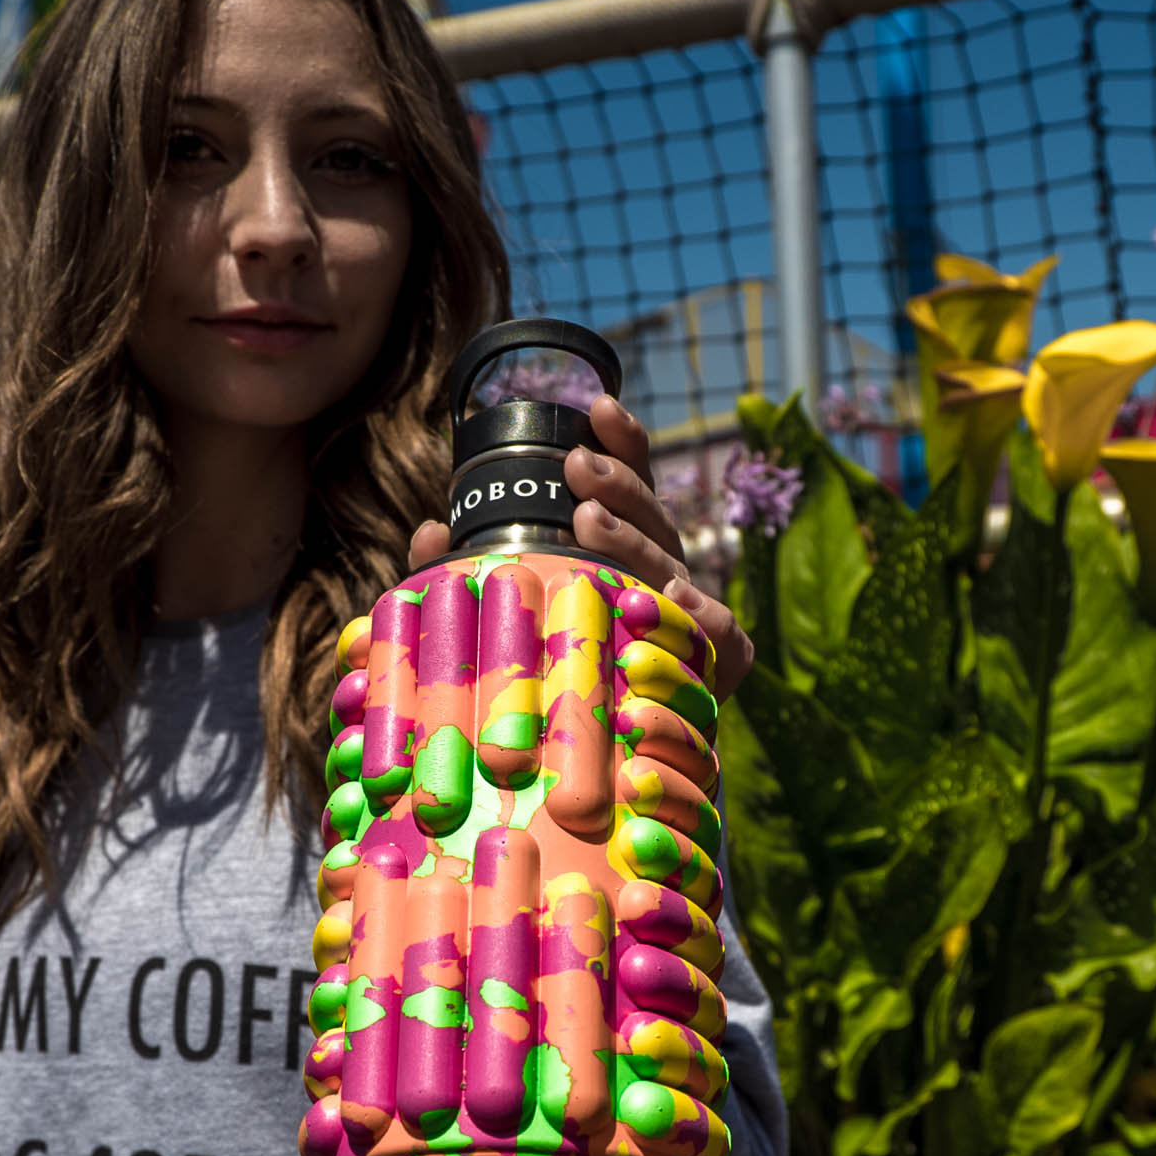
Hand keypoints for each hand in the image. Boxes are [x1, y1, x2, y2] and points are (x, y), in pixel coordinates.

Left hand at [408, 394, 754, 700]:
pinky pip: (724, 636)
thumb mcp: (509, 606)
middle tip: (576, 469)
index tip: (598, 408)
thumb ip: (474, 567)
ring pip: (673, 562)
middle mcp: (661, 570)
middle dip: (616, 483)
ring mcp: (687, 614)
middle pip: (650, 514)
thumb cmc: (553, 664)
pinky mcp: (712, 664)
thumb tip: (431, 533)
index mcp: (623, 546)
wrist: (608, 747)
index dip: (621, 442)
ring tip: (591, 520)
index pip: (630, 482)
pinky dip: (706, 613)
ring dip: (634, 537)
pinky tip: (675, 595)